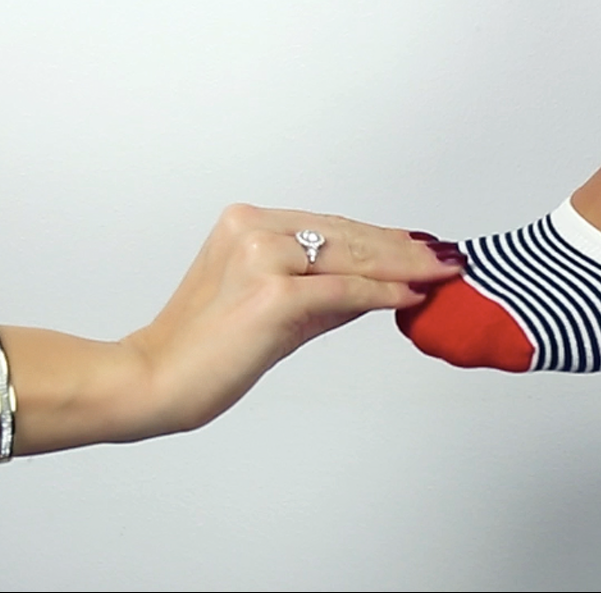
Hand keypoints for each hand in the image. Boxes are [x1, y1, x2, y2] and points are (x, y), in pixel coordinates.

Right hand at [114, 204, 462, 439]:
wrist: (155, 379)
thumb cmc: (205, 348)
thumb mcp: (273, 304)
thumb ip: (325, 289)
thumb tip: (384, 285)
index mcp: (246, 222)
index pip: (332, 226)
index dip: (381, 237)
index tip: (418, 242)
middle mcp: (254, 229)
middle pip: (348, 238)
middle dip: (403, 248)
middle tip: (445, 255)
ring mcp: (264, 257)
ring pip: (353, 259)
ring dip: (405, 266)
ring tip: (441, 271)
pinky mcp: (275, 293)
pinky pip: (345, 291)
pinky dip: (384, 292)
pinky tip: (413, 292)